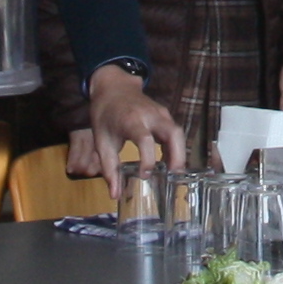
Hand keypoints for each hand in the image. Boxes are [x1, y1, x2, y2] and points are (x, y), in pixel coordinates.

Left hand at [85, 66, 180, 181]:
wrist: (113, 88)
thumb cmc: (105, 115)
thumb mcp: (102, 141)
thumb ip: (109, 169)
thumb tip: (115, 195)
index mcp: (131, 120)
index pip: (145, 139)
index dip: (148, 159)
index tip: (145, 175)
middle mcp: (150, 115)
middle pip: (173, 133)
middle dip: (177, 156)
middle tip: (175, 177)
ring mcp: (161, 113)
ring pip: (178, 133)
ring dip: (180, 153)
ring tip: (175, 174)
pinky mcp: (165, 115)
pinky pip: (175, 132)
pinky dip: (176, 148)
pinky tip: (170, 163)